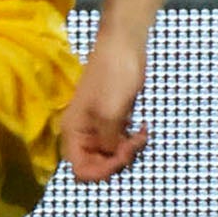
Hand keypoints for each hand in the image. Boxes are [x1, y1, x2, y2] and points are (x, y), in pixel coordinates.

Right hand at [67, 34, 149, 181]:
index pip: (80, 170)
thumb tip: (112, 156)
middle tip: (133, 144)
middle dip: (118, 160)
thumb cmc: (114, 76)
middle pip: (97, 165)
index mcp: (73, 132)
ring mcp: (98, 127)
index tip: (121, 157)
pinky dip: (133, 141)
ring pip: (111, 155)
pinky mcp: (113, 119)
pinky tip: (144, 130)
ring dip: (129, 151)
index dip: (102, 171)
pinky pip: (121, 142)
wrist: (124, 45)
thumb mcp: (110, 114)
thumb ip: (108, 142)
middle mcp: (83, 133)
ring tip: (142, 135)